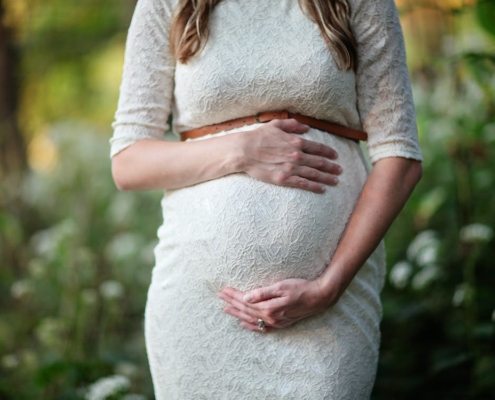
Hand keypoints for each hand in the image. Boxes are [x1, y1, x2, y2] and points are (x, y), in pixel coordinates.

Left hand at [218, 278, 337, 332]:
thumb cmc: (301, 288)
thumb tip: (246, 297)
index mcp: (269, 307)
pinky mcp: (281, 323)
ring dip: (238, 313)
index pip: (245, 301)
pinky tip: (244, 323)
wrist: (319, 297)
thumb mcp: (281, 286)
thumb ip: (263, 293)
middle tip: (220, 296)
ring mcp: (276, 322)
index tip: (224, 290)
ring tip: (226, 309)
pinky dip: (251, 326)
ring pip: (251, 318)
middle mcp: (270, 317)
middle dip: (232, 303)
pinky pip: (262, 327)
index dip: (234, 295)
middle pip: (246, 310)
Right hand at [234, 119, 341, 193]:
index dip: (328, 152)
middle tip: (340, 170)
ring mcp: (291, 168)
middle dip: (332, 167)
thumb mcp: (276, 125)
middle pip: (319, 162)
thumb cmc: (258, 137)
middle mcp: (297, 155)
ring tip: (336, 181)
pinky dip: (314, 186)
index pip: (317, 148)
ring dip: (327, 178)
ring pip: (314, 174)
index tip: (335, 156)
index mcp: (296, 142)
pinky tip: (322, 189)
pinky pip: (303, 184)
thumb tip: (306, 127)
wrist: (245, 151)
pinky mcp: (284, 179)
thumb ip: (293, 125)